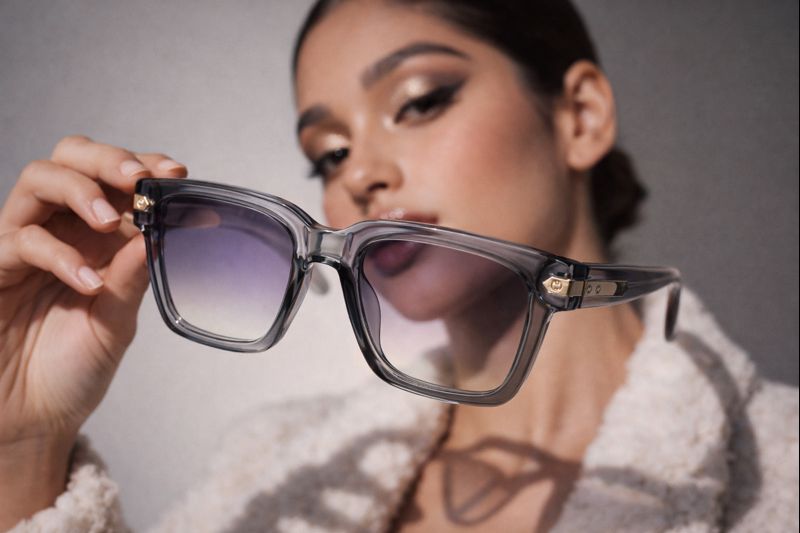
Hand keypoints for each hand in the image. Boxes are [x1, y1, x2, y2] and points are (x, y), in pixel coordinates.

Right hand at [0, 135, 185, 526]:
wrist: (34, 418)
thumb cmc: (74, 367)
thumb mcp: (117, 321)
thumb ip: (133, 277)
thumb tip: (161, 233)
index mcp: (98, 237)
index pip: (116, 179)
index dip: (144, 166)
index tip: (176, 173)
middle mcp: (62, 230)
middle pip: (71, 159)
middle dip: (107, 159)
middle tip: (137, 178)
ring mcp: (26, 244)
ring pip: (39, 181)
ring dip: (81, 191)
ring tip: (111, 221)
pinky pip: (21, 240)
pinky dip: (60, 255)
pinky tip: (89, 282)